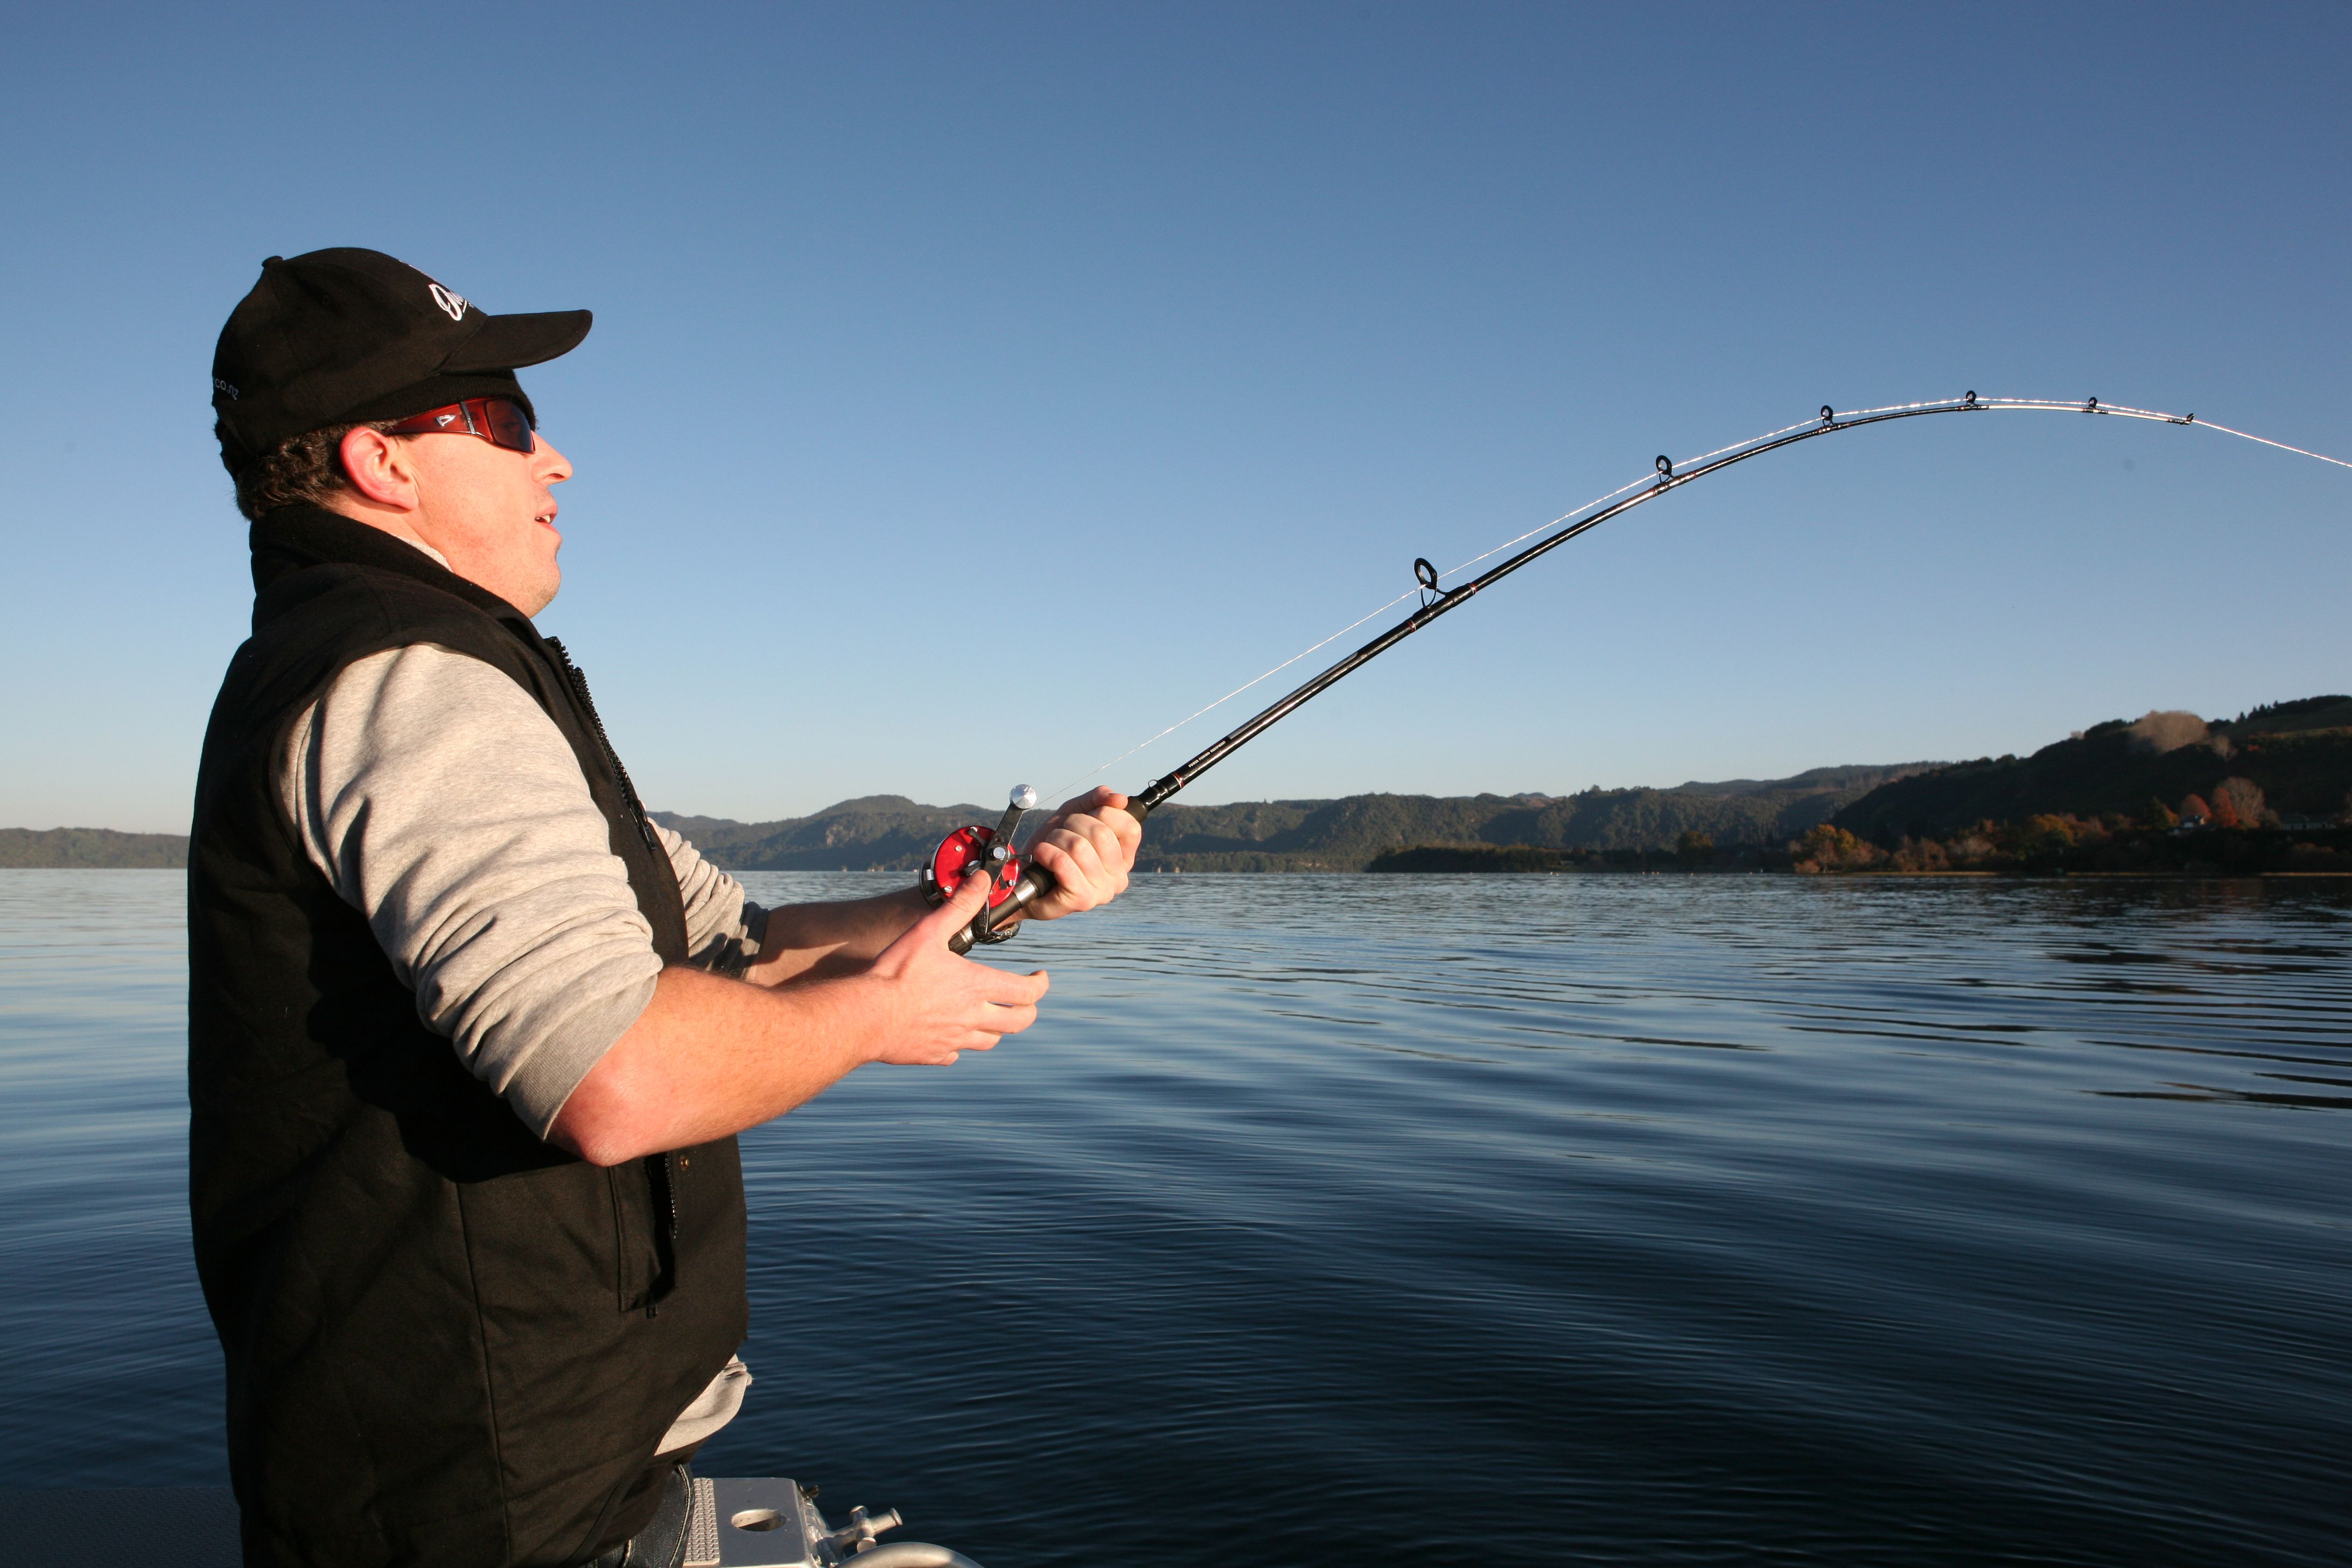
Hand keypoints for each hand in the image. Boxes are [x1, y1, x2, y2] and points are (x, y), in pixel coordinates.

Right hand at [861, 860, 1049, 1064]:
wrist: (865, 1017)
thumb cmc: (896, 974)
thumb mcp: (929, 932)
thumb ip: (959, 906)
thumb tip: (982, 879)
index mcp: (976, 987)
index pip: (1027, 992)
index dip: (1040, 984)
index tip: (1040, 977)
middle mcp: (972, 1017)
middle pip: (1019, 1022)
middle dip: (1028, 1010)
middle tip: (1025, 1000)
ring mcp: (954, 1040)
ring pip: (991, 1041)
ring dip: (997, 1028)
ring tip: (992, 1015)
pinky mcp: (934, 1055)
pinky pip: (955, 1055)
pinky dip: (959, 1046)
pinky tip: (950, 1035)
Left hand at [1021, 787, 1142, 921]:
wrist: (1025, 875)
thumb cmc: (1054, 845)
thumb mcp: (1074, 813)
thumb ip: (1097, 799)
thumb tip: (1120, 799)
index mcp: (1123, 857)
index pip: (1130, 826)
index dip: (1104, 813)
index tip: (1085, 817)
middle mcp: (1119, 877)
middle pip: (1102, 834)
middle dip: (1072, 824)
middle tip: (1060, 834)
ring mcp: (1102, 892)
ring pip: (1079, 847)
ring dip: (1056, 839)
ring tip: (1049, 847)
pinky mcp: (1082, 900)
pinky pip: (1063, 863)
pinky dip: (1046, 852)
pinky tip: (1042, 856)